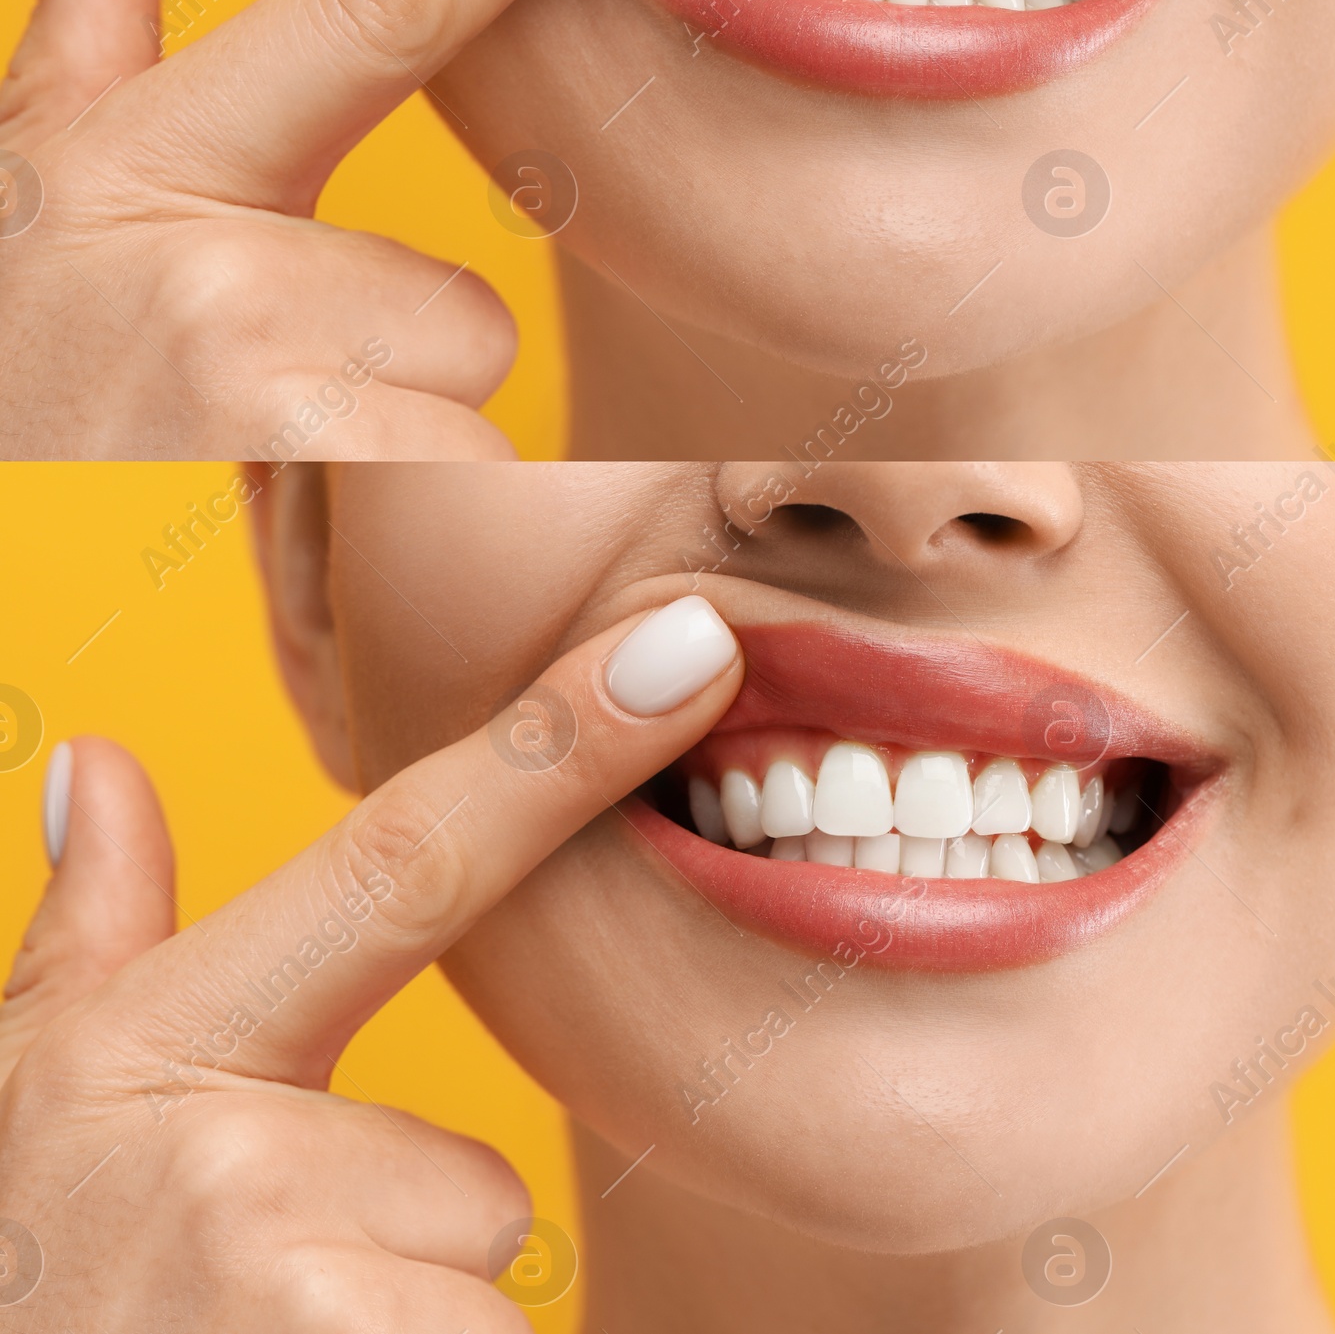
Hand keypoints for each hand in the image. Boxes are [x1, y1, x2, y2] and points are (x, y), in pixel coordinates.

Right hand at [0, 0, 727, 458]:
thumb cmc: (18, 362)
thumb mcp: (37, 197)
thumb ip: (85, 54)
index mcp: (170, 152)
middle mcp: (222, 251)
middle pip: (467, 305)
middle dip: (395, 366)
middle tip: (257, 398)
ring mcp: (260, 370)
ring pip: (465, 401)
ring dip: (389, 444)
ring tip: (251, 461)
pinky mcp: (302, 479)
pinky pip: (458, 487)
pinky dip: (395, 516)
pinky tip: (281, 511)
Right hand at [0, 596, 740, 1326]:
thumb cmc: (14, 1271)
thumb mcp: (33, 1095)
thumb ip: (94, 929)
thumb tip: (100, 762)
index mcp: (169, 1039)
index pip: (407, 859)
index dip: (559, 750)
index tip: (688, 648)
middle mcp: (233, 1158)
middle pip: (474, 1179)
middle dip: (402, 1237)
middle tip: (250, 1291)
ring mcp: (293, 1296)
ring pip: (479, 1285)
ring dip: (400, 1332)